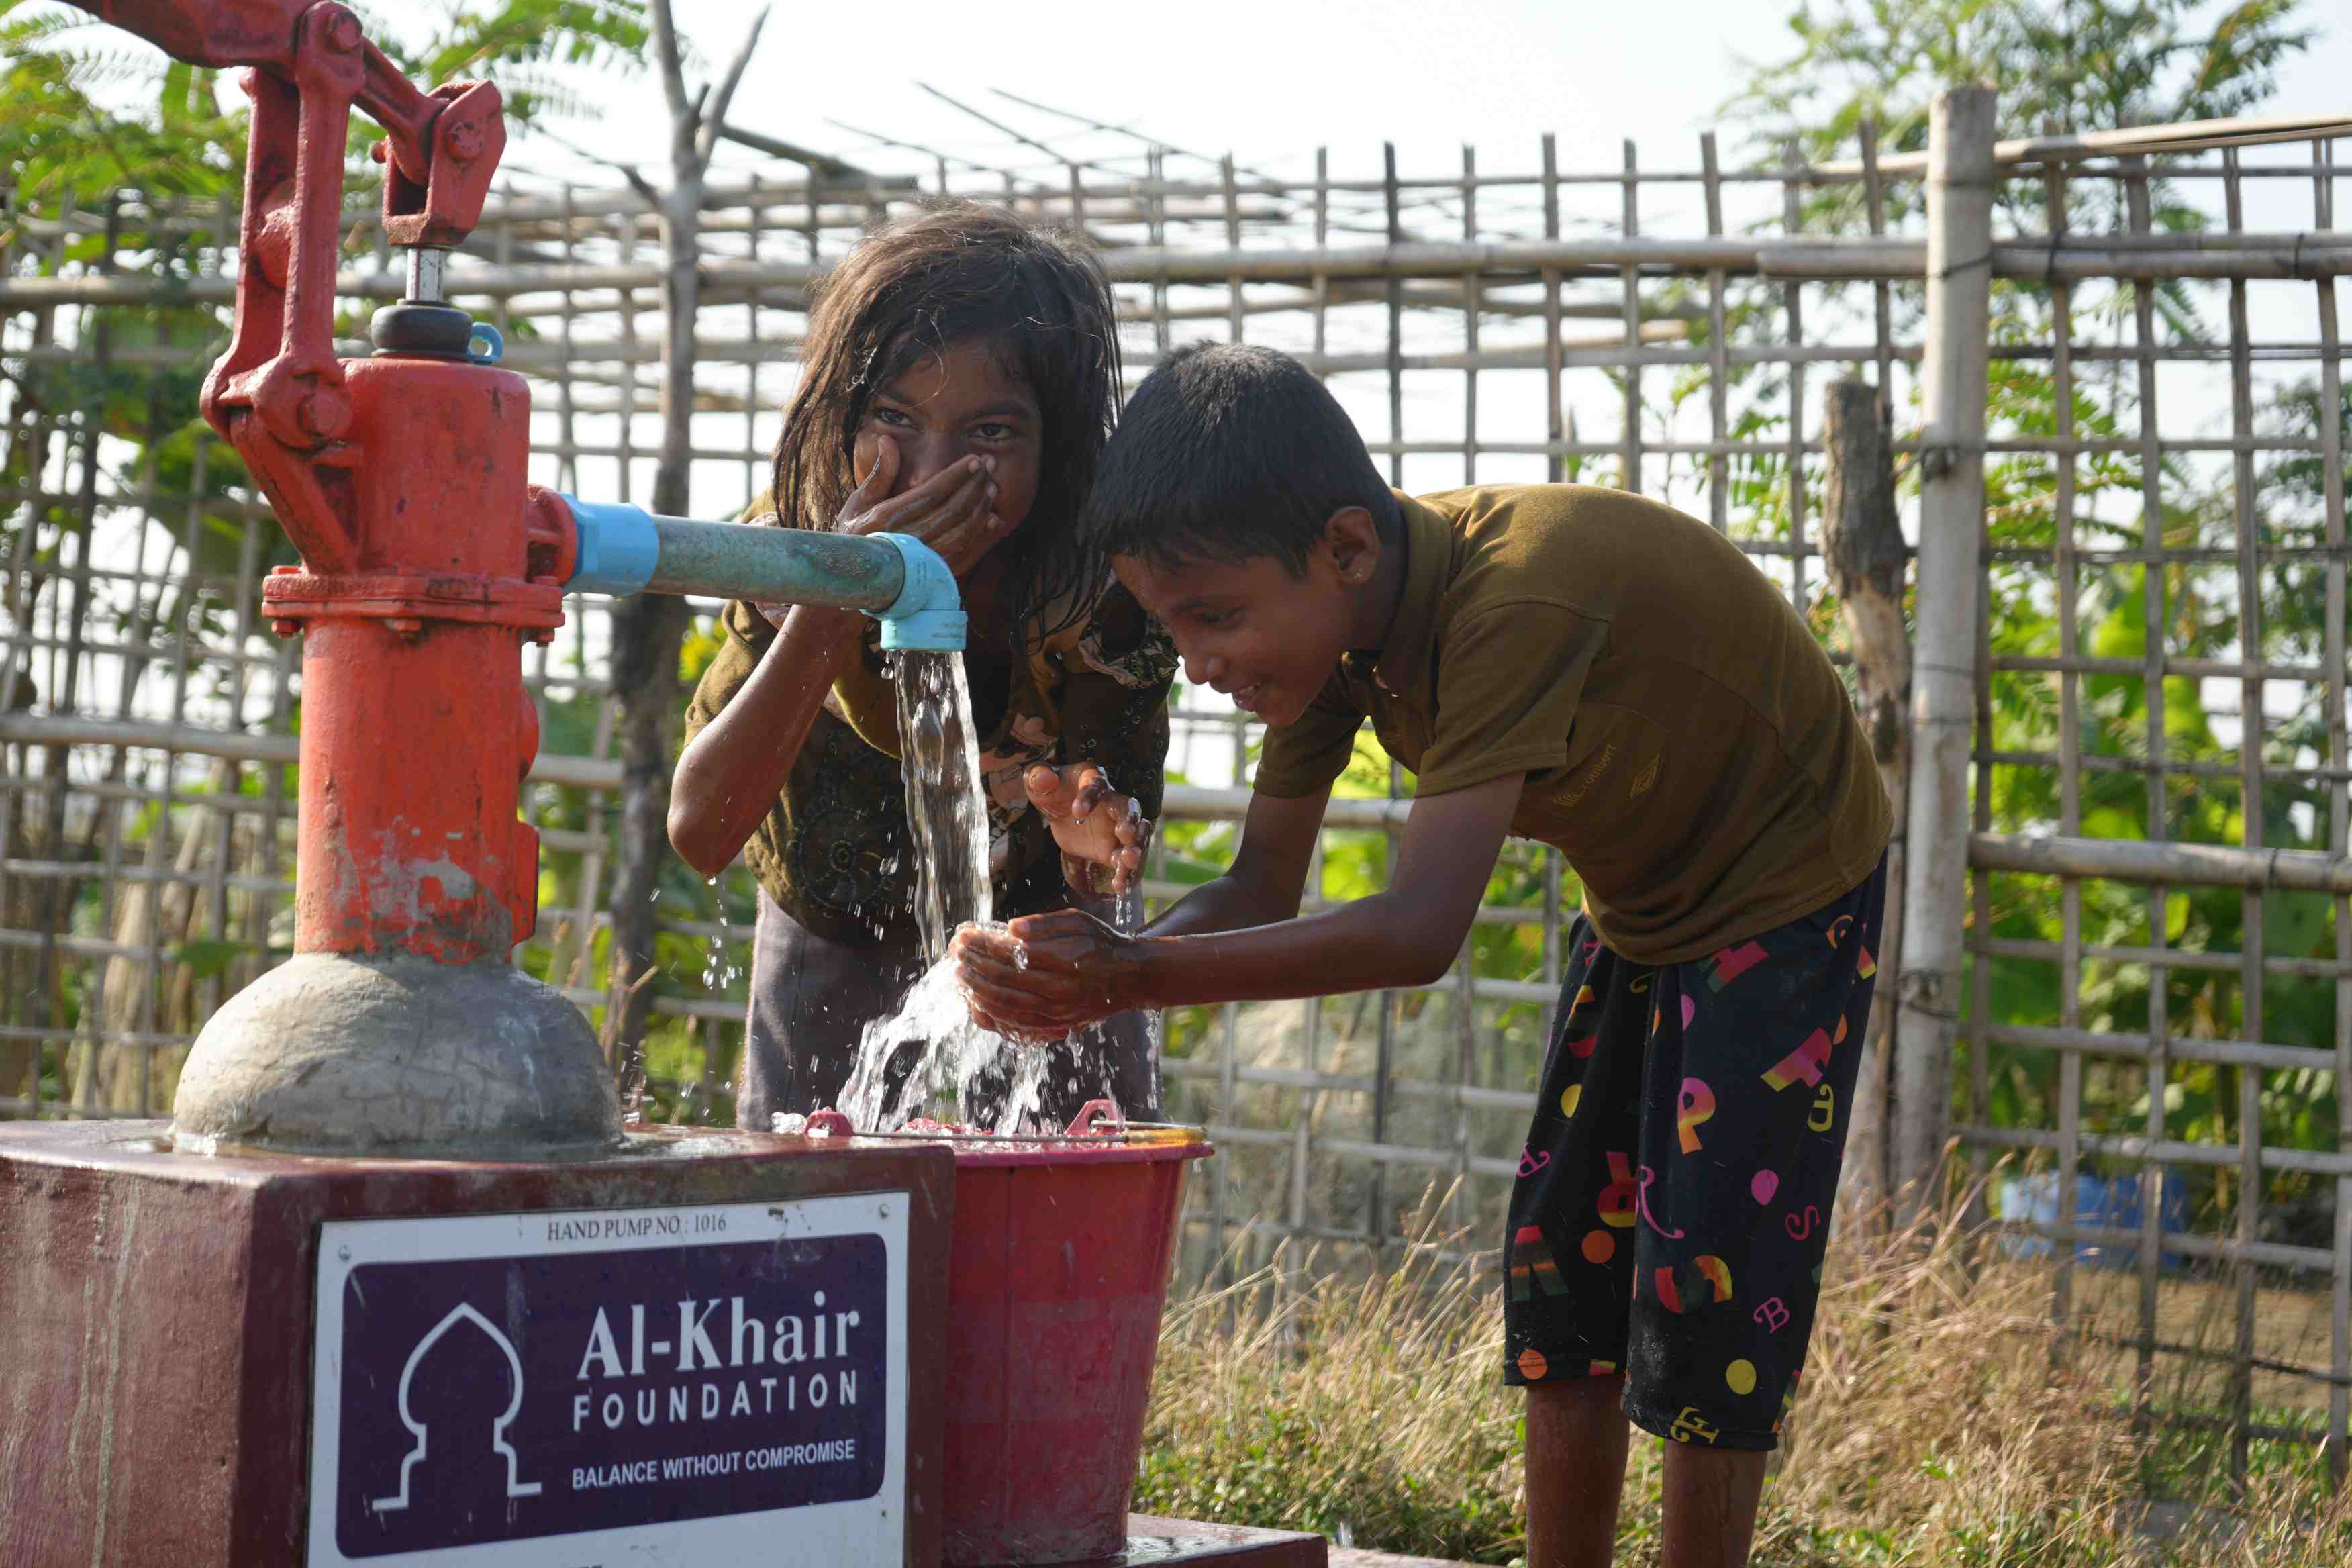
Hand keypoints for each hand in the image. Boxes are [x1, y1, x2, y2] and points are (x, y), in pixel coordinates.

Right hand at [840, 433, 1004, 578]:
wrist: (851, 577)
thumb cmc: (853, 534)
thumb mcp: (857, 503)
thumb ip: (879, 474)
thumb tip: (887, 439)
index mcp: (886, 518)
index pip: (931, 493)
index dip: (956, 475)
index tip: (974, 459)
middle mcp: (905, 540)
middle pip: (951, 510)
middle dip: (974, 485)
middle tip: (990, 464)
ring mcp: (919, 560)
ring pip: (960, 531)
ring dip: (980, 507)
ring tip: (992, 486)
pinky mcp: (930, 572)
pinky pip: (962, 552)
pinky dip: (979, 533)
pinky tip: (991, 517)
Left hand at [952, 911, 1140, 1035]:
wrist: (1129, 979)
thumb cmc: (1101, 944)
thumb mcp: (1078, 922)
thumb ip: (1044, 924)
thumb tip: (1012, 929)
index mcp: (1063, 960)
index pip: (1010, 952)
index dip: (982, 943)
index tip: (964, 934)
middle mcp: (1058, 990)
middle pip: (1003, 979)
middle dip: (973, 964)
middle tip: (955, 952)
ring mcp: (1056, 1012)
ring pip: (1005, 1005)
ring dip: (976, 990)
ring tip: (959, 975)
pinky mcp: (1055, 1025)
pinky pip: (1016, 1024)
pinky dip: (992, 1014)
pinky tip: (977, 1002)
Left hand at [1027, 763, 1150, 896]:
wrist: (1062, 812)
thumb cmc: (1053, 791)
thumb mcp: (1039, 782)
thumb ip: (1038, 777)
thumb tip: (1042, 779)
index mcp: (1093, 781)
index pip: (1095, 785)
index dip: (1089, 797)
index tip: (1077, 812)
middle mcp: (1112, 802)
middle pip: (1128, 809)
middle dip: (1129, 820)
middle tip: (1123, 832)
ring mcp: (1116, 827)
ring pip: (1136, 835)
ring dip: (1135, 846)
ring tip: (1129, 860)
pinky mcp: (1113, 849)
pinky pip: (1123, 861)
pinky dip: (1124, 874)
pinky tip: (1119, 887)